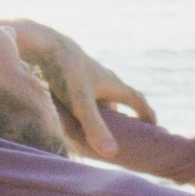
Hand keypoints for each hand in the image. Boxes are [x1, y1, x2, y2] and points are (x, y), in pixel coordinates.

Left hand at [2, 18, 150, 158]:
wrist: (39, 42)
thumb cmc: (62, 71)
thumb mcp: (80, 102)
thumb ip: (95, 127)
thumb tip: (112, 153)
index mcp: (111, 83)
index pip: (136, 99)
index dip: (146, 113)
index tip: (154, 127)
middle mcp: (101, 77)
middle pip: (119, 97)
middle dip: (125, 114)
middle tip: (127, 132)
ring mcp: (84, 73)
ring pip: (99, 94)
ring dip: (102, 110)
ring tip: (97, 128)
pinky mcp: (67, 72)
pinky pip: (81, 91)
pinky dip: (82, 104)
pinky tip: (71, 114)